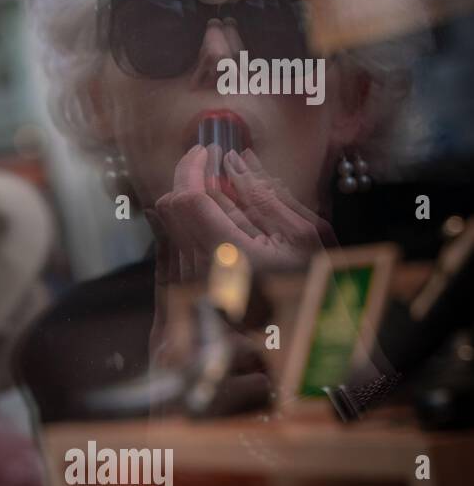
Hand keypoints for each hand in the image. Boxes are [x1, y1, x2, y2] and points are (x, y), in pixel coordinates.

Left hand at [148, 145, 335, 282]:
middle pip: (171, 209)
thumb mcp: (304, 235)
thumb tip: (236, 161)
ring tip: (220, 186)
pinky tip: (215, 213)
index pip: (188, 199)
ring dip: (188, 198)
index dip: (192, 167)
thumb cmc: (317, 285)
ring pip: (169, 225)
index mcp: (230, 255)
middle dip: (187, 177)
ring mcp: (193, 284)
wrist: (309, 335)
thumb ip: (265, 196)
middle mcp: (202, 271)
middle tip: (211, 161)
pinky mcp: (191, 291)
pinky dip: (189, 221)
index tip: (207, 149)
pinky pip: (176, 244)